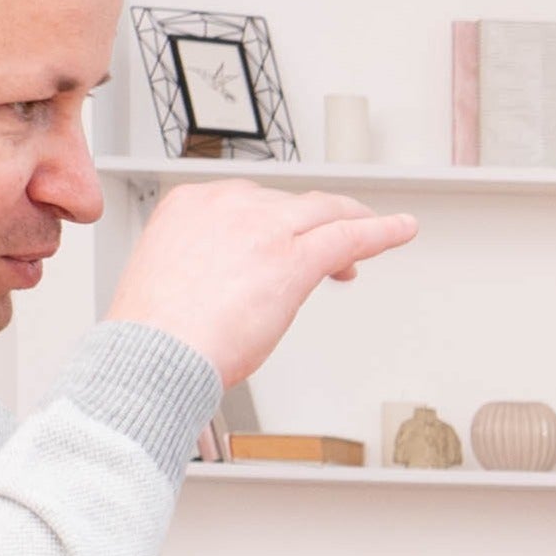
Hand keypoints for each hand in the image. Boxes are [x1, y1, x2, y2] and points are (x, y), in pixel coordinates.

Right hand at [107, 179, 417, 388]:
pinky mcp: (293, 259)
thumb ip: (203, 271)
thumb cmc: (156, 336)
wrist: (154, 354)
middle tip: (339, 247)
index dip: (279, 221)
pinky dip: (380, 232)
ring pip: (324, 214)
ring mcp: (263, 228)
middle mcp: (228, 205)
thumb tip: (225, 289)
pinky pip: (348, 237)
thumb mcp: (170, 282)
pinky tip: (401, 230)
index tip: (288, 239)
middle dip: (318, 224)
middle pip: (291, 204)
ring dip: (353, 223)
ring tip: (378, 231)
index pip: (251, 202)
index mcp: (191, 206)